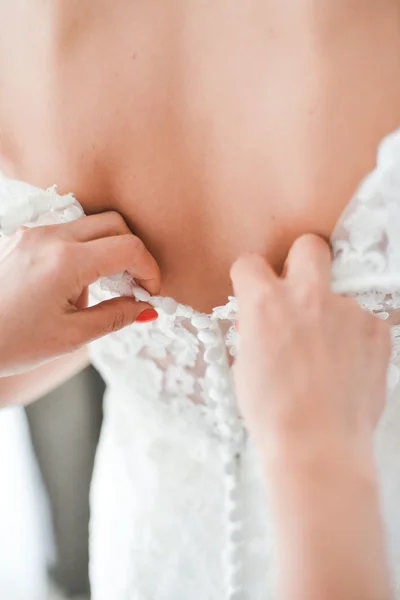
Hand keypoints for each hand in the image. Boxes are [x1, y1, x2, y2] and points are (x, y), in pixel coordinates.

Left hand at [0, 212, 160, 375]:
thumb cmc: (12, 343)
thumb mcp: (72, 336)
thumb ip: (116, 316)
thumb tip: (146, 308)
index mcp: (65, 262)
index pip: (128, 248)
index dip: (149, 270)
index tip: (150, 293)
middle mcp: (50, 237)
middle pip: (114, 224)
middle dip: (133, 253)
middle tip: (134, 286)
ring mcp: (34, 233)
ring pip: (91, 224)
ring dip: (108, 250)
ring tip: (103, 287)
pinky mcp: (24, 237)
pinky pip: (67, 231)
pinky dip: (85, 250)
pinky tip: (77, 282)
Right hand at [231, 235, 392, 599]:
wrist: (317, 445)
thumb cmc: (273, 414)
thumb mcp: (244, 366)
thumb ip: (254, 330)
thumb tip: (261, 320)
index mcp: (265, 303)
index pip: (250, 263)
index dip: (249, 277)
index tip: (254, 288)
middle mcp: (307, 296)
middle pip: (309, 246)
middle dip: (301, 259)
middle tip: (299, 288)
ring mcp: (347, 311)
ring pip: (339, 294)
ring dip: (330, 314)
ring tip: (326, 356)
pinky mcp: (376, 330)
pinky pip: (363, 321)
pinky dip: (355, 338)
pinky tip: (345, 367)